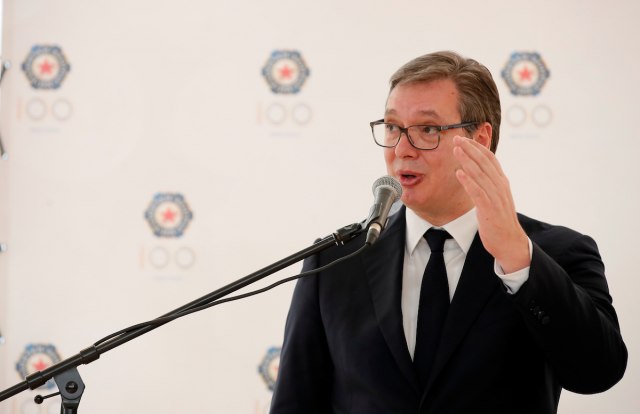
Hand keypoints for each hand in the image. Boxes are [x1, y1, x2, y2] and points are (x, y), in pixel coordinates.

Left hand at [452, 135, 529, 272]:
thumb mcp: (496, 198)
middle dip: (470, 149)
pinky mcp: (489, 208)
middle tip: (457, 138)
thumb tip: (478, 172)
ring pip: (480, 174)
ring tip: (456, 150)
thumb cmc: (499, 220)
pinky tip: (459, 173)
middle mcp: (500, 186)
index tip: (464, 139)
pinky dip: (468, 181)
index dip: (477, 147)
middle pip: (484, 162)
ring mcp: (495, 197)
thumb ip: (489, 184)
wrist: (509, 242)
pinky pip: (478, 192)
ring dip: (467, 160)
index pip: (490, 159)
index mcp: (501, 182)